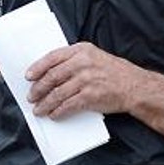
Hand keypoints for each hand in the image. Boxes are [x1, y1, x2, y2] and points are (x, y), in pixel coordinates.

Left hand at [26, 42, 140, 117]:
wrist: (135, 86)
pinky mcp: (90, 97)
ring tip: (39, 109)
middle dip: (38, 89)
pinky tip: (54, 114)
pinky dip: (58, 111)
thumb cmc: (115, 72)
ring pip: (57, 93)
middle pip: (52, 77)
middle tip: (31, 96)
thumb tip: (50, 72)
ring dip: (45, 104)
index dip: (38, 68)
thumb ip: (75, 60)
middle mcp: (83, 63)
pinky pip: (67, 106)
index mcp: (82, 50)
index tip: (28, 76)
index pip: (52, 57)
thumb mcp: (95, 56)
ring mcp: (86, 80)